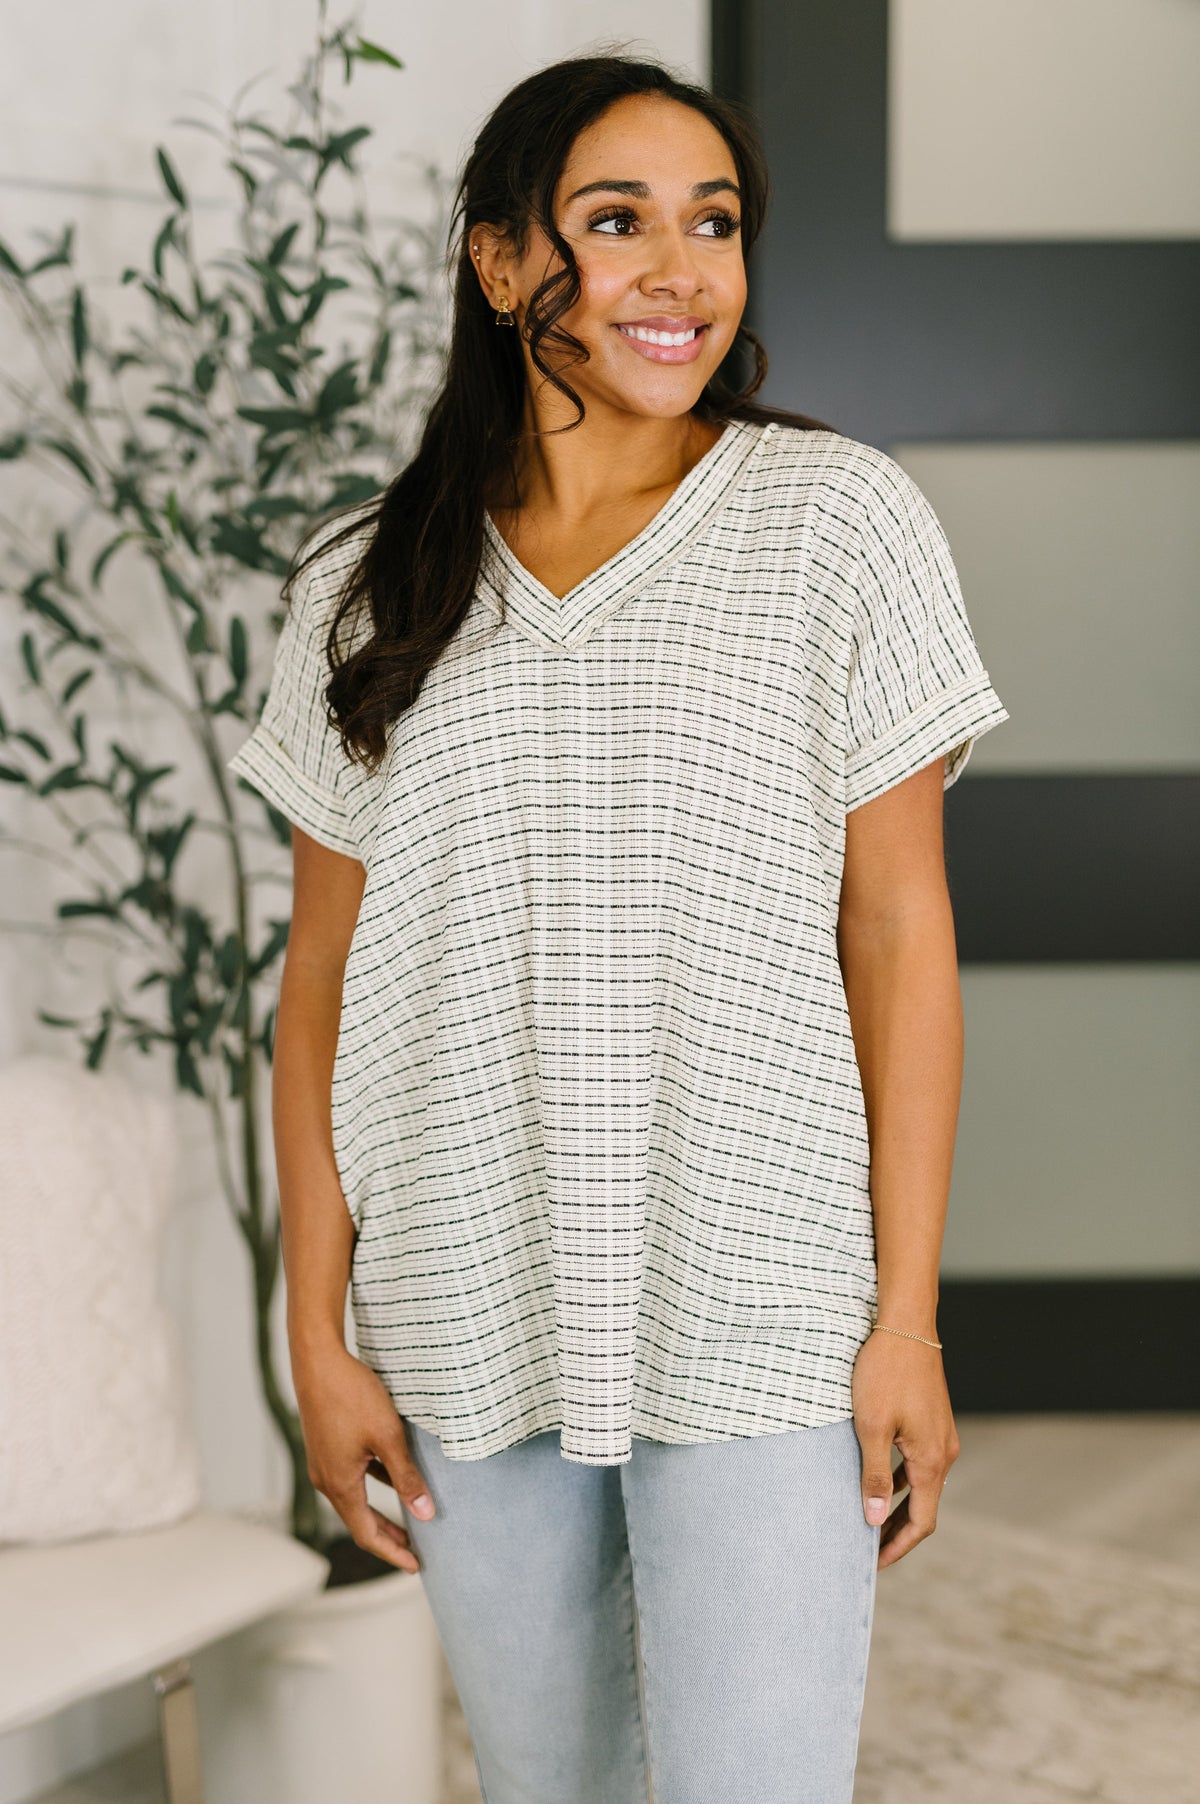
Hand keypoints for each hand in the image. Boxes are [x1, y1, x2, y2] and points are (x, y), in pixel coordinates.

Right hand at [292, 1339, 436, 1572]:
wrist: (317, 1361)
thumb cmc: (351, 1395)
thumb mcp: (388, 1437)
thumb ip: (407, 1477)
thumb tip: (426, 1514)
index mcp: (340, 1484)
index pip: (367, 1534)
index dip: (392, 1552)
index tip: (416, 1566)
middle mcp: (326, 1479)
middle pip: (359, 1521)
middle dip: (388, 1538)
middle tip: (415, 1551)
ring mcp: (324, 1462)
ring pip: (355, 1498)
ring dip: (381, 1511)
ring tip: (410, 1519)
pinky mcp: (327, 1445)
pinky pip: (352, 1477)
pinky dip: (374, 1485)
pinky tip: (393, 1477)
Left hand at [851, 1327, 959, 1569]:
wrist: (906, 1326)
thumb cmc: (884, 1373)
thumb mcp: (871, 1427)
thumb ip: (873, 1474)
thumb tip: (873, 1519)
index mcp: (932, 1460)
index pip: (922, 1521)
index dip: (898, 1546)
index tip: (873, 1563)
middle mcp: (944, 1452)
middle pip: (924, 1507)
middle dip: (896, 1531)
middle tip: (867, 1550)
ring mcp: (941, 1435)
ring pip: (921, 1484)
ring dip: (897, 1505)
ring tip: (868, 1519)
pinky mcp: (933, 1421)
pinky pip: (919, 1462)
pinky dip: (900, 1479)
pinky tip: (878, 1479)